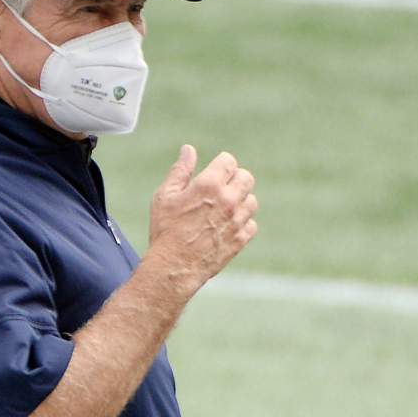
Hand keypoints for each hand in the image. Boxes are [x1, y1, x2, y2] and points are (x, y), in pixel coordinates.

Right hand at [144, 145, 258, 296]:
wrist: (173, 267)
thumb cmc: (165, 229)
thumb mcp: (165, 196)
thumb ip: (180, 170)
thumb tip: (188, 150)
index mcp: (209, 185)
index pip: (229, 161)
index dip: (221, 165)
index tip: (213, 173)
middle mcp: (228, 200)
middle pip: (246, 177)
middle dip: (235, 179)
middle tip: (221, 189)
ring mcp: (237, 221)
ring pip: (252, 201)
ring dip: (240, 201)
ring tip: (223, 209)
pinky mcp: (241, 239)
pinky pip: (252, 224)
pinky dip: (243, 223)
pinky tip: (227, 227)